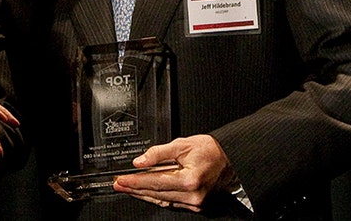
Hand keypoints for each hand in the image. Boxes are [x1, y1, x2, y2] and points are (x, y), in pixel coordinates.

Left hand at [112, 134, 234, 211]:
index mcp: (189, 179)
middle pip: (156, 193)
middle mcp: (192, 195)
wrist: (231, 158)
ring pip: (162, 200)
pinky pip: (172, 202)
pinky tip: (147, 193)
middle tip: (118, 185)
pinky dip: (158, 197)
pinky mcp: (197, 205)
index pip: (154, 182)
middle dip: (135, 189)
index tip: (121, 180)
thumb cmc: (212, 150)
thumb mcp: (183, 144)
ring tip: (129, 188)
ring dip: (144, 194)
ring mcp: (195, 203)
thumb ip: (159, 153)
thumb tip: (140, 162)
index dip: (135, 181)